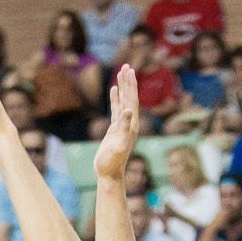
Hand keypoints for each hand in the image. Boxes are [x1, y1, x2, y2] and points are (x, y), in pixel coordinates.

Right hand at [93, 64, 140, 180]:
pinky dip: (115, 98)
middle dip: (128, 81)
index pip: (133, 99)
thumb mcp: (118, 144)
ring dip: (123, 87)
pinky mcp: (115, 129)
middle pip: (130, 97)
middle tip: (126, 66)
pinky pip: (116, 109)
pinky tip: (113, 90)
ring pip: (124, 101)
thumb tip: (128, 109)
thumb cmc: (112, 162)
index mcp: (132, 124)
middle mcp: (130, 122)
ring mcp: (123, 125)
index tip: (129, 70)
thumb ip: (124, 127)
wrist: (109, 174)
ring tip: (121, 72)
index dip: (131, 84)